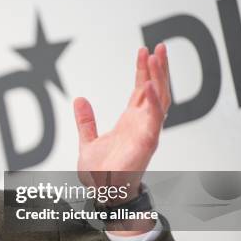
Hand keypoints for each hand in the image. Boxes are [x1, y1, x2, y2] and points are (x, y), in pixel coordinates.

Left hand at [73, 44, 170, 201]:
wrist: (101, 193)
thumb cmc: (100, 173)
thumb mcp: (87, 141)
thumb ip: (86, 121)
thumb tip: (79, 100)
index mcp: (130, 121)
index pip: (141, 90)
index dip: (143, 70)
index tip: (143, 51)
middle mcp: (142, 124)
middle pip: (155, 90)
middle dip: (158, 68)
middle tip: (159, 47)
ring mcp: (147, 131)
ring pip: (160, 99)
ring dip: (160, 77)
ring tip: (158, 57)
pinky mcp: (147, 141)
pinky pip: (155, 118)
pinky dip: (155, 101)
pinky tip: (151, 84)